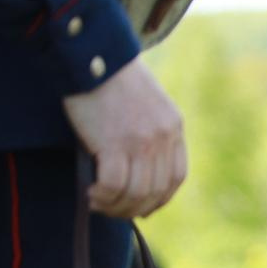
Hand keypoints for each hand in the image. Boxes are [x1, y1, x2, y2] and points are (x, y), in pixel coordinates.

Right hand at [62, 58, 186, 217]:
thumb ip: (147, 131)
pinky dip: (102, 196)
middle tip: (112, 210)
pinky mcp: (115, 142)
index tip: (143, 207)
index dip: (160, 198)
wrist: (92, 56)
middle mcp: (163, 137)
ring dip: (115, 206)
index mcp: (174, 127)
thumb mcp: (144, 102)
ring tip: (97, 204)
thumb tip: (133, 167)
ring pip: (136, 192)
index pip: (176, 176)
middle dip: (134, 208)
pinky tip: (90, 195)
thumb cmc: (109, 77)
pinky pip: (113, 184)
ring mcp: (141, 141)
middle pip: (156, 190)